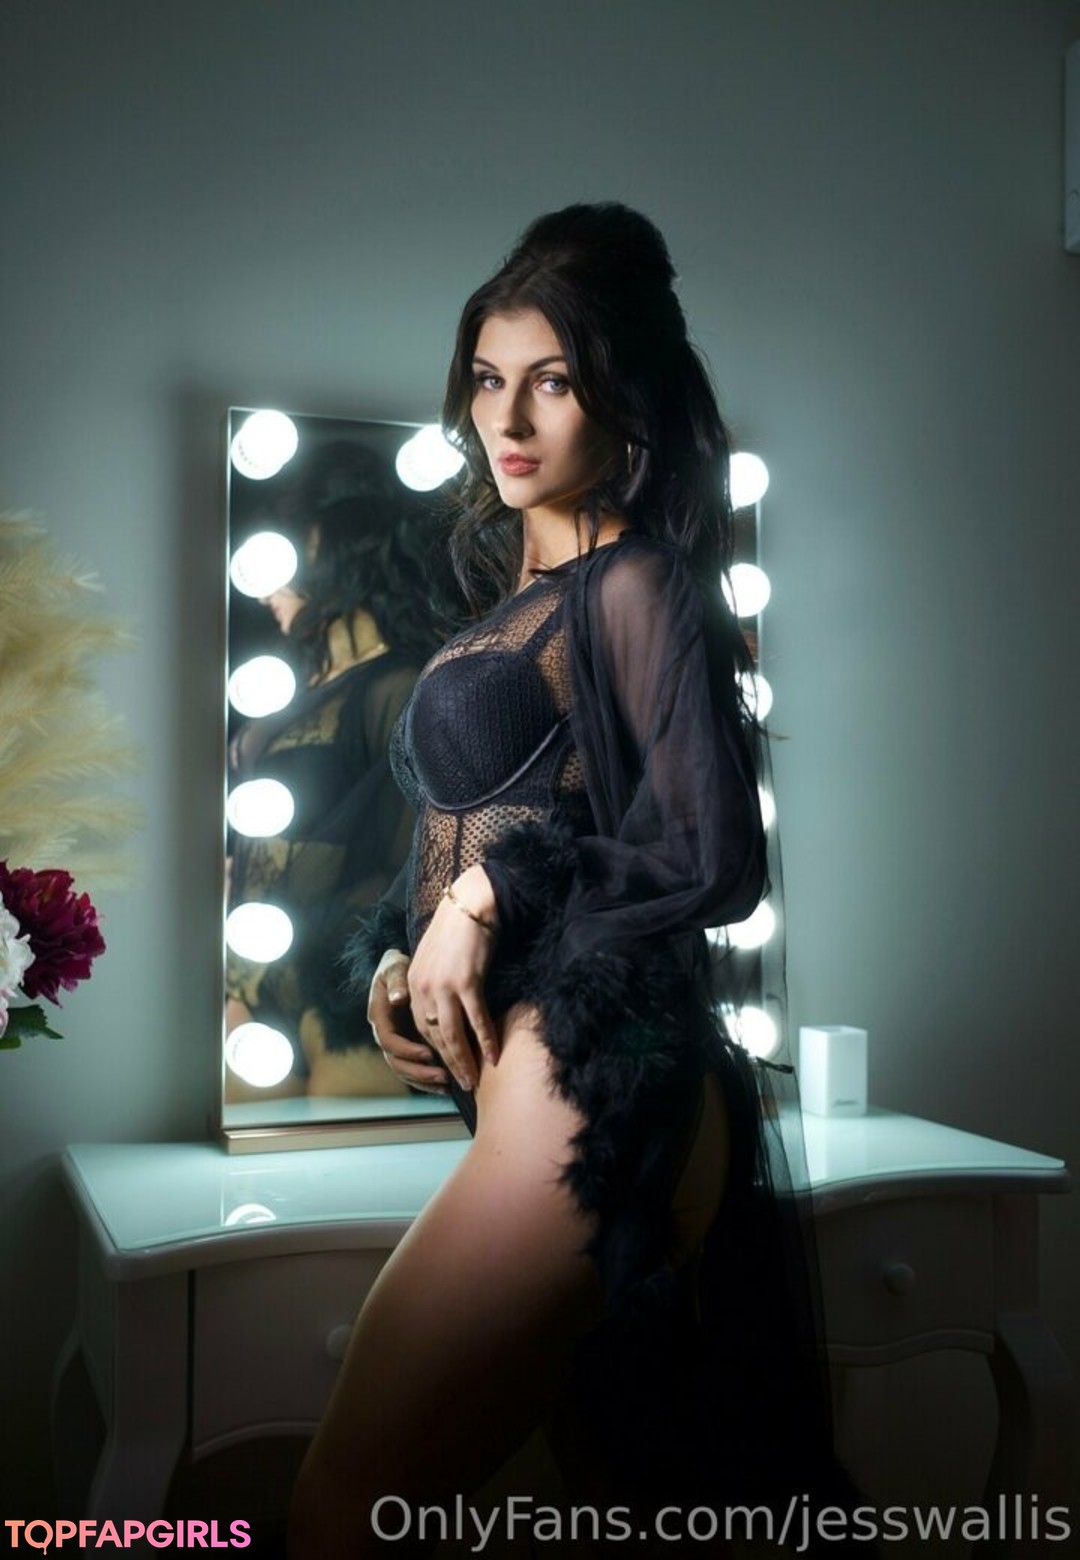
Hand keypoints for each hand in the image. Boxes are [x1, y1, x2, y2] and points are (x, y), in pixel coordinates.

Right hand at [367, 949, 450, 1095]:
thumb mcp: (395, 968)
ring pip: (406, 1071)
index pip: (389, 1041)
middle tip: (443, 1076)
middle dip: (420, 1072)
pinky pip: (415, 1070)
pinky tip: (446, 1087)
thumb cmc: (398, 967)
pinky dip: (428, 1081)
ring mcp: (396, 1044)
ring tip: (447, 1085)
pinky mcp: (408, 1048)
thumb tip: (397, 998)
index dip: (407, 1050)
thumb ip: (397, 982)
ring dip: (425, 1081)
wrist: (401, 971)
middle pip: (397, 1063)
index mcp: (380, 1017)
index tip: (428, 1053)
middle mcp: (386, 1035)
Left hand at [407, 865, 499, 1090]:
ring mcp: (444, 986)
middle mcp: (424, 988)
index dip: (435, 1050)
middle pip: (435, 1036)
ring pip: (452, 1034)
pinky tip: (493, 1056)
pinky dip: (485, 1040)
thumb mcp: (435, 960)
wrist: (470, 904)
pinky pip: (476, 1019)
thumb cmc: (457, 931)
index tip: (447, 1066)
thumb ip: (435, 985)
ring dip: (464, 1060)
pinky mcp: (467, 981)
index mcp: (412, 983)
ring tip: (474, 1079)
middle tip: (462, 1083)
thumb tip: (444, 1010)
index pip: (421, 1027)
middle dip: (449, 1063)